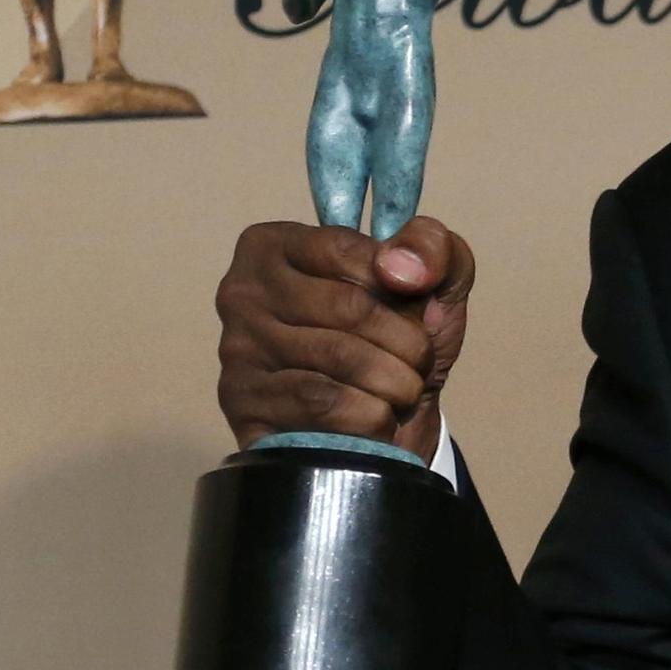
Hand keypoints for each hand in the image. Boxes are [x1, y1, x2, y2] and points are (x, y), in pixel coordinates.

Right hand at [214, 216, 474, 461]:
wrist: (390, 423)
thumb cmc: (399, 338)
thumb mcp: (432, 277)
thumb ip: (429, 246)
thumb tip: (399, 266)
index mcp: (274, 246)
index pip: (345, 249)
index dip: (398, 282)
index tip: (419, 304)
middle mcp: (242, 292)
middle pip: (347, 306)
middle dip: (406, 340)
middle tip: (420, 359)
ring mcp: (237, 350)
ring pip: (339, 356)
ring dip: (395, 380)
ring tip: (404, 388)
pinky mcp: (245, 405)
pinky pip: (322, 403)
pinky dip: (370, 413)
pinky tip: (378, 416)